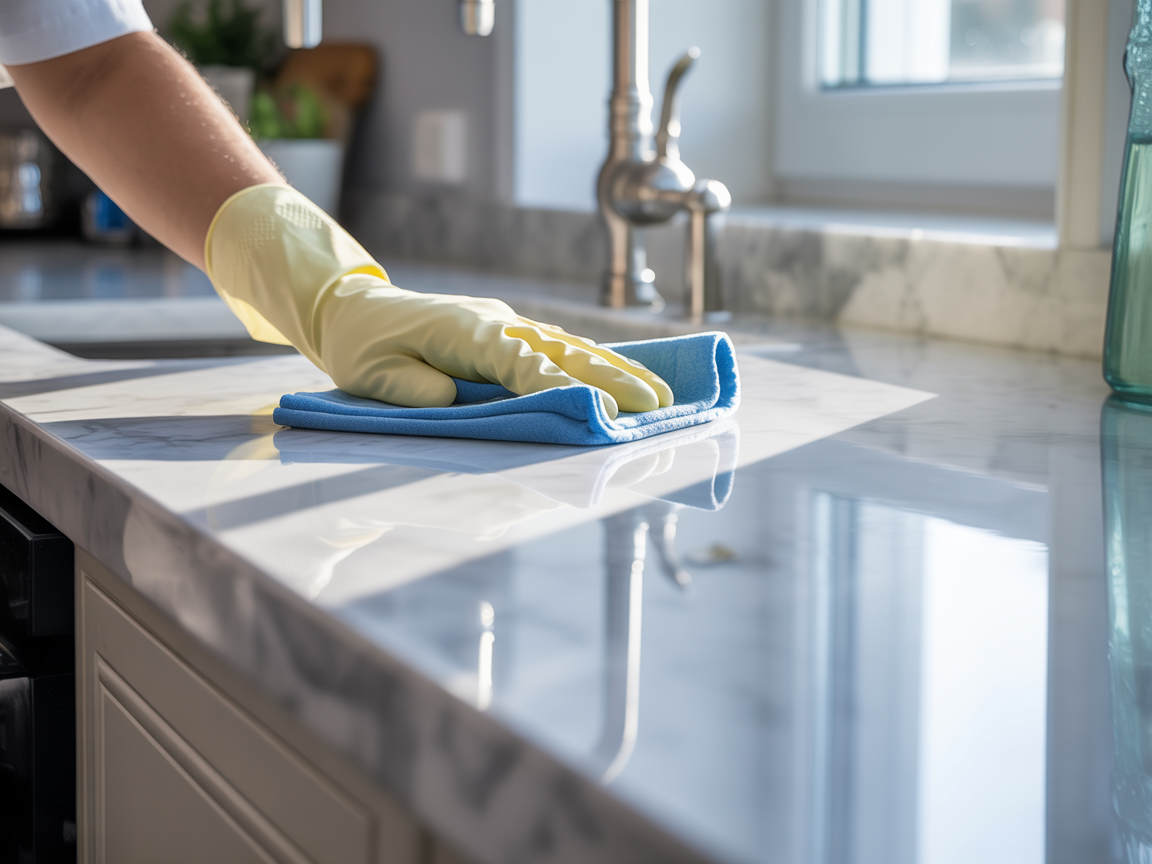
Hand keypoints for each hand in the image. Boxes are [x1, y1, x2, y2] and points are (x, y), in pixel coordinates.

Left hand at [206, 185, 672, 417]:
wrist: (353, 306)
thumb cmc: (360, 345)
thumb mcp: (370, 373)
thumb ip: (414, 388)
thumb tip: (454, 399)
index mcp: (463, 331)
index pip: (520, 364)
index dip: (560, 386)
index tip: (598, 409)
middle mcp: (494, 322)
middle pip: (561, 351)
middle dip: (610, 378)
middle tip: (655, 404)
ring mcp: (504, 322)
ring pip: (568, 346)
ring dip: (613, 369)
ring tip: (657, 393)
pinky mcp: (506, 329)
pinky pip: (556, 346)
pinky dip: (592, 361)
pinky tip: (621, 376)